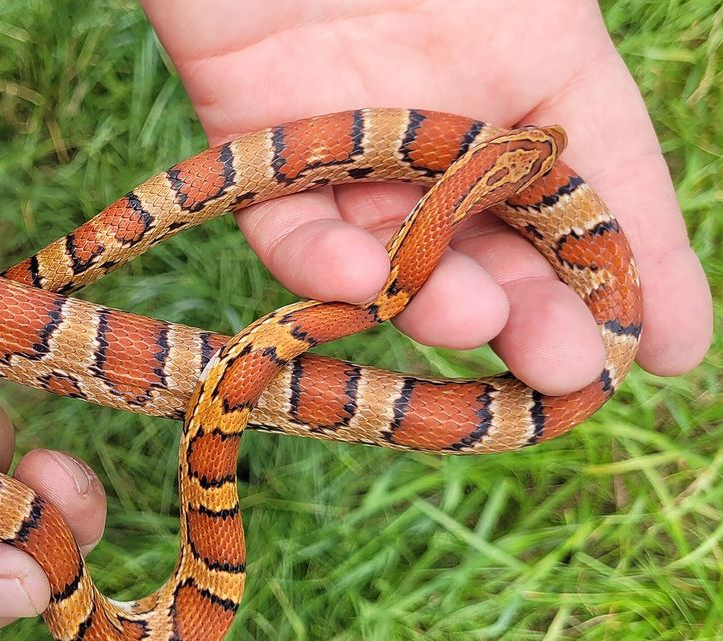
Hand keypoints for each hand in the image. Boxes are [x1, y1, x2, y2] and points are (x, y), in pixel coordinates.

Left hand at [142, 0, 711, 393]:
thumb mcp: (532, 5)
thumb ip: (582, 98)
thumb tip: (634, 204)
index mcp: (524, 72)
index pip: (589, 190)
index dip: (629, 269)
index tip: (664, 354)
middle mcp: (436, 125)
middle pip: (491, 245)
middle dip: (534, 313)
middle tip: (566, 371)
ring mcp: (346, 144)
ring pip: (393, 255)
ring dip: (435, 300)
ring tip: (474, 318)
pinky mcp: (254, 150)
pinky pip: (287, 228)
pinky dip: (321, 263)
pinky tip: (361, 276)